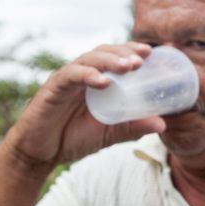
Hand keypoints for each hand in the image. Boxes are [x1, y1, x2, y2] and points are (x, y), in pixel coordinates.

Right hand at [2, 42, 165, 170]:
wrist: (41, 154)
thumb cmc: (74, 138)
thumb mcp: (110, 134)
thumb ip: (133, 127)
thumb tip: (163, 124)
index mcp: (96, 81)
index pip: (115, 57)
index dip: (132, 51)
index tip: (152, 53)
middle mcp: (82, 75)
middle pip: (104, 52)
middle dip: (124, 52)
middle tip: (143, 57)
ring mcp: (66, 80)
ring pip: (88, 59)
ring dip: (110, 60)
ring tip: (129, 66)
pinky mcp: (52, 89)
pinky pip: (70, 76)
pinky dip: (88, 75)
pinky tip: (103, 81)